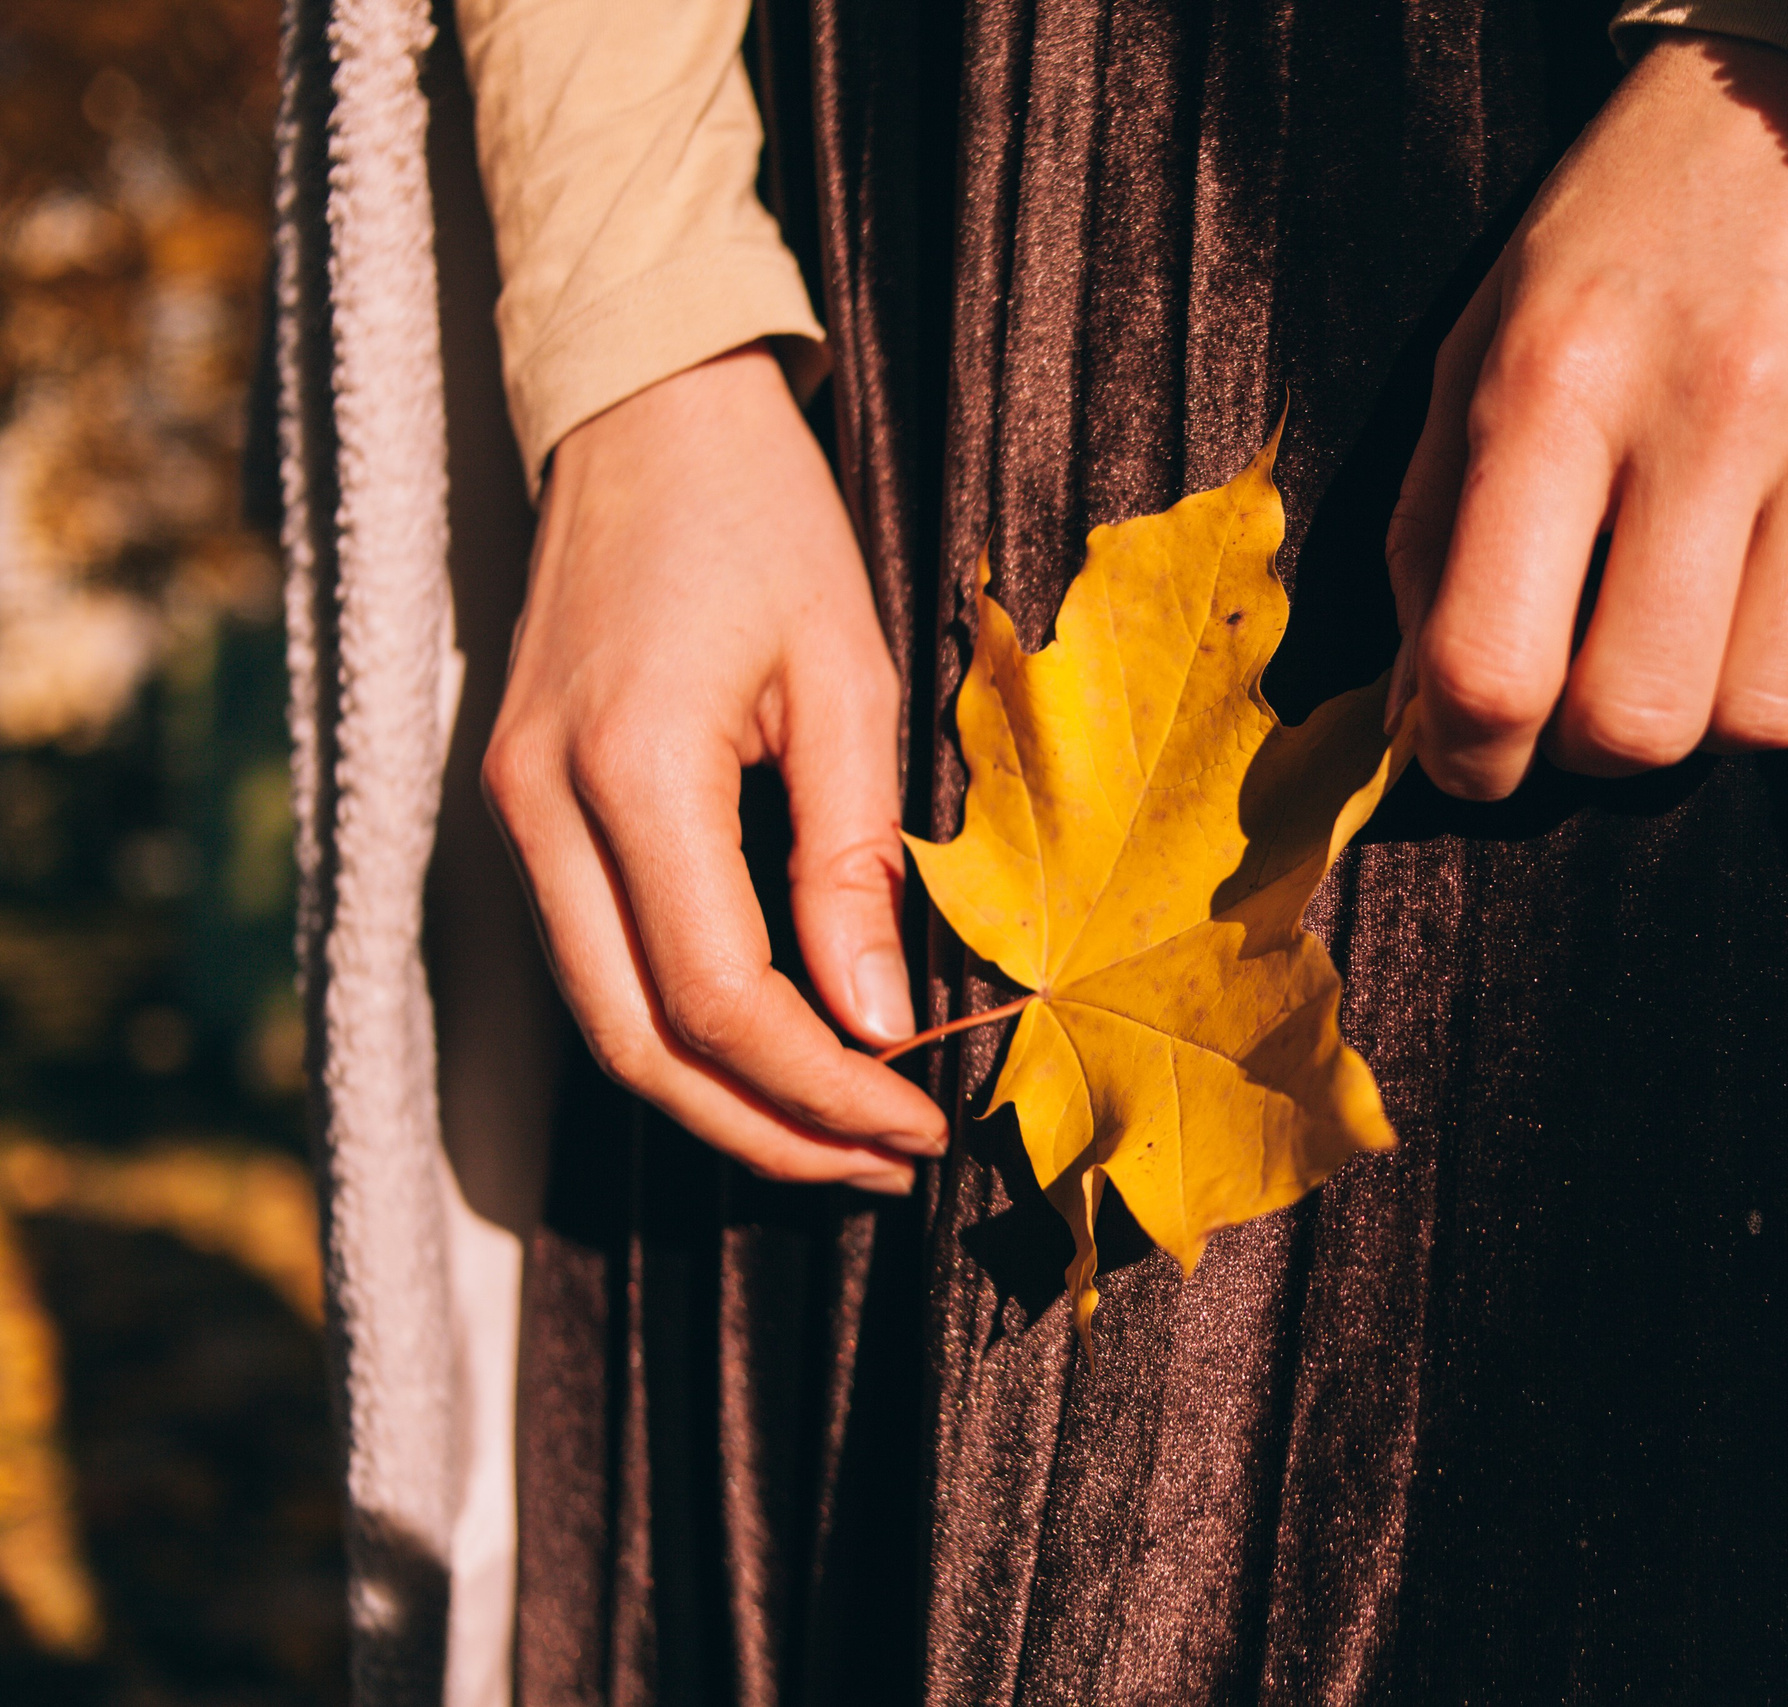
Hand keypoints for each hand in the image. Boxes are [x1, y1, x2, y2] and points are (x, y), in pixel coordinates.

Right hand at [482, 345, 945, 1189]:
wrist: (643, 415)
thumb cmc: (763, 520)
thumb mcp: (847, 674)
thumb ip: (854, 860)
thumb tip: (881, 1021)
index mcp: (628, 767)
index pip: (716, 997)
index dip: (820, 1085)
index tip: (917, 1122)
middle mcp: (539, 807)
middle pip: (637, 1047)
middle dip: (767, 1130)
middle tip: (883, 1164)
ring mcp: (511, 812)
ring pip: (603, 1023)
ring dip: (721, 1099)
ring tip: (843, 1134)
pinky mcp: (520, 808)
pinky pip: (593, 963)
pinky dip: (680, 1033)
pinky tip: (774, 1052)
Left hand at [1387, 31, 1787, 797]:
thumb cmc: (1614, 240)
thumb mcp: (1480, 348)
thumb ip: (1433, 533)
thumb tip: (1418, 716)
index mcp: (1557, 383)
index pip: (1494, 660)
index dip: (1466, 754)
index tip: (1467, 751)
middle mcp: (1707, 415)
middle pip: (1642, 722)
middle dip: (1589, 752)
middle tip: (1574, 700)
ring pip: (1767, 718)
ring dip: (1705, 716)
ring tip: (1676, 635)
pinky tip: (1767, 584)